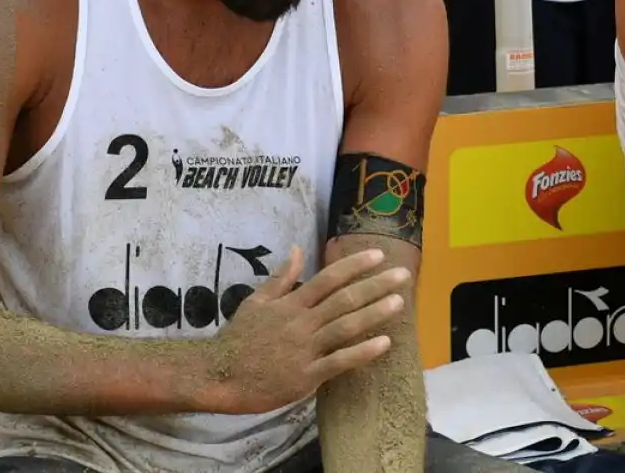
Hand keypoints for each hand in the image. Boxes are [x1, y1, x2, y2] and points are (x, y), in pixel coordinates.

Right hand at [208, 244, 411, 414]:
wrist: (221, 376)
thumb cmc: (239, 339)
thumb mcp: (255, 302)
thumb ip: (280, 277)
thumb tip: (297, 248)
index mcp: (290, 304)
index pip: (328, 278)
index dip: (354, 265)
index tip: (378, 254)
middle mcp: (301, 322)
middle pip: (344, 299)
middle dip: (376, 285)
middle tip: (403, 274)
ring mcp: (305, 349)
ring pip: (346, 327)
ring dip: (375, 314)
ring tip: (400, 302)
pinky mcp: (306, 376)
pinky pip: (339, 362)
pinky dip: (362, 352)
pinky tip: (384, 343)